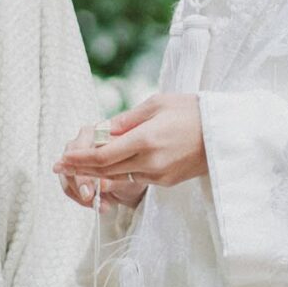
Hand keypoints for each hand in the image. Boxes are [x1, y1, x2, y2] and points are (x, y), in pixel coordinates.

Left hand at [52, 93, 205, 192]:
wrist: (227, 133)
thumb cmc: (193, 110)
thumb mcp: (157, 104)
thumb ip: (126, 119)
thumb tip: (101, 131)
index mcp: (146, 140)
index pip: (102, 156)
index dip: (78, 159)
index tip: (61, 159)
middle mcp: (150, 162)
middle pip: (105, 171)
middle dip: (80, 168)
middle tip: (60, 165)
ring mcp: (159, 175)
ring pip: (119, 176)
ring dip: (99, 171)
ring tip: (82, 163)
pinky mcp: (166, 182)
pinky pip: (136, 178)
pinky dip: (120, 172)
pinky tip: (112, 164)